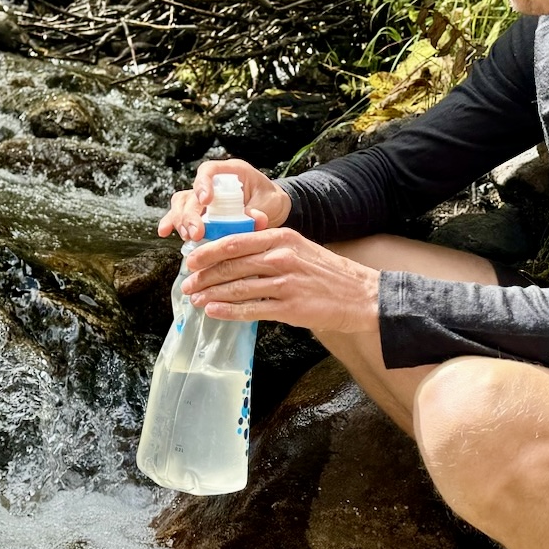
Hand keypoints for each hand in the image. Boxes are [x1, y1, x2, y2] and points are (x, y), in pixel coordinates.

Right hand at [157, 159, 290, 242]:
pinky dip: (171, 222)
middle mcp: (212, 183)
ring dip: (181, 220)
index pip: (209, 170)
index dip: (203, 183)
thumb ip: (260, 210)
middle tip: (196, 232)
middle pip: (192, 194)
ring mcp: (202, 197)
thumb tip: (253, 218)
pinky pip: (180, 214)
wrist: (270, 208)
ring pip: (182, 203)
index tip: (205, 201)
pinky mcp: (199, 212)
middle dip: (191, 214)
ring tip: (187, 236)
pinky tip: (165, 232)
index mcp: (230, 172)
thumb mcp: (270, 203)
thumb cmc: (270, 200)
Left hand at [183, 227, 379, 334]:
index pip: (234, 242)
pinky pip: (251, 309)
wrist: (361, 296)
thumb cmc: (327, 273)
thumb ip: (269, 247)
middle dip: (204, 276)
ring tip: (195, 299)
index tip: (191, 260)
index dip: (208, 252)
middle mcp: (281, 257)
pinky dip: (228, 311)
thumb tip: (234, 253)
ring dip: (211, 294)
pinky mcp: (289, 307)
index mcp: (282, 237)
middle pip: (231, 265)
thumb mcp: (299, 248)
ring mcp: (285, 283)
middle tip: (187, 283)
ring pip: (237, 287)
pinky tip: (213, 310)